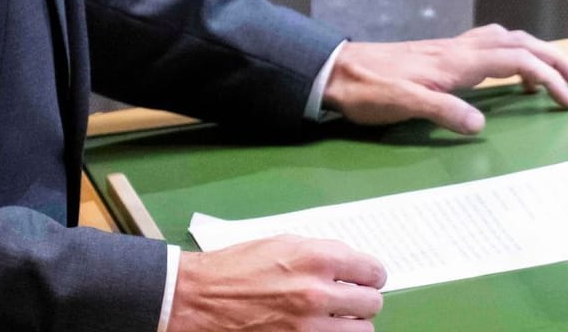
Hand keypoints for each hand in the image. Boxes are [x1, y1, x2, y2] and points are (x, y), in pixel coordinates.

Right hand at [167, 235, 385, 331]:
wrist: (195, 298)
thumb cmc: (235, 267)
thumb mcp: (281, 243)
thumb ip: (320, 254)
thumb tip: (350, 265)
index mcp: (316, 258)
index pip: (372, 271)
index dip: (371, 276)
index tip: (366, 280)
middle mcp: (317, 293)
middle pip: (371, 304)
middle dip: (362, 301)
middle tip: (351, 301)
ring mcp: (308, 327)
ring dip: (352, 325)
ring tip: (336, 319)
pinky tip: (320, 329)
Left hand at [322, 24, 567, 134]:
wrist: (334, 71)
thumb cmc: (367, 91)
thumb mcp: (403, 105)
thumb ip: (443, 111)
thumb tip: (481, 124)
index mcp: (456, 62)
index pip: (515, 61)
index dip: (546, 76)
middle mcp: (458, 49)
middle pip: (518, 43)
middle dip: (553, 59)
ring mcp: (450, 48)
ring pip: (504, 38)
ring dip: (535, 51)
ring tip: (553, 72)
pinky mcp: (440, 53)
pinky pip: (488, 44)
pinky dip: (511, 51)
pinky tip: (508, 67)